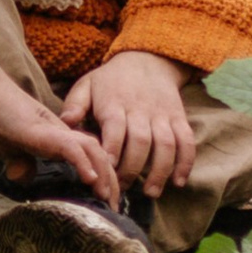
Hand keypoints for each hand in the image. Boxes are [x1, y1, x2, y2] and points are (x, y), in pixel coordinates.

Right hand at [0, 25, 120, 202]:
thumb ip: (21, 161)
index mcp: (58, 140)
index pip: (90, 158)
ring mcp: (53, 131)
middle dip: (111, 182)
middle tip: (114, 209)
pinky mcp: (41, 131)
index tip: (106, 203)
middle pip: (99, 155)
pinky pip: (69, 147)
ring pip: (92, 150)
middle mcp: (62, 134)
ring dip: (103, 174)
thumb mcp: (10, 149)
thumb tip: (23, 176)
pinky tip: (90, 179)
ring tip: (106, 197)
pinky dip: (82, 163)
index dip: (103, 179)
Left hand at [61, 50, 195, 196]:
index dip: (112, 151)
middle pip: (140, 141)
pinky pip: (186, 140)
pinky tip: (178, 182)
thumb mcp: (88, 85)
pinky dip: (185, 162)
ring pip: (165, 144)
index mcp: (115, 103)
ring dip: (160, 170)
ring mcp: (162, 114)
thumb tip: (65, 123)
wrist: (147, 59)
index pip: (115, 129)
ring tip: (151, 193)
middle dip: (132, 168)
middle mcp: (141, 110)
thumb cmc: (111, 80)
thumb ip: (75, 104)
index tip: (106, 170)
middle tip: (122, 189)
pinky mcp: (179, 118)